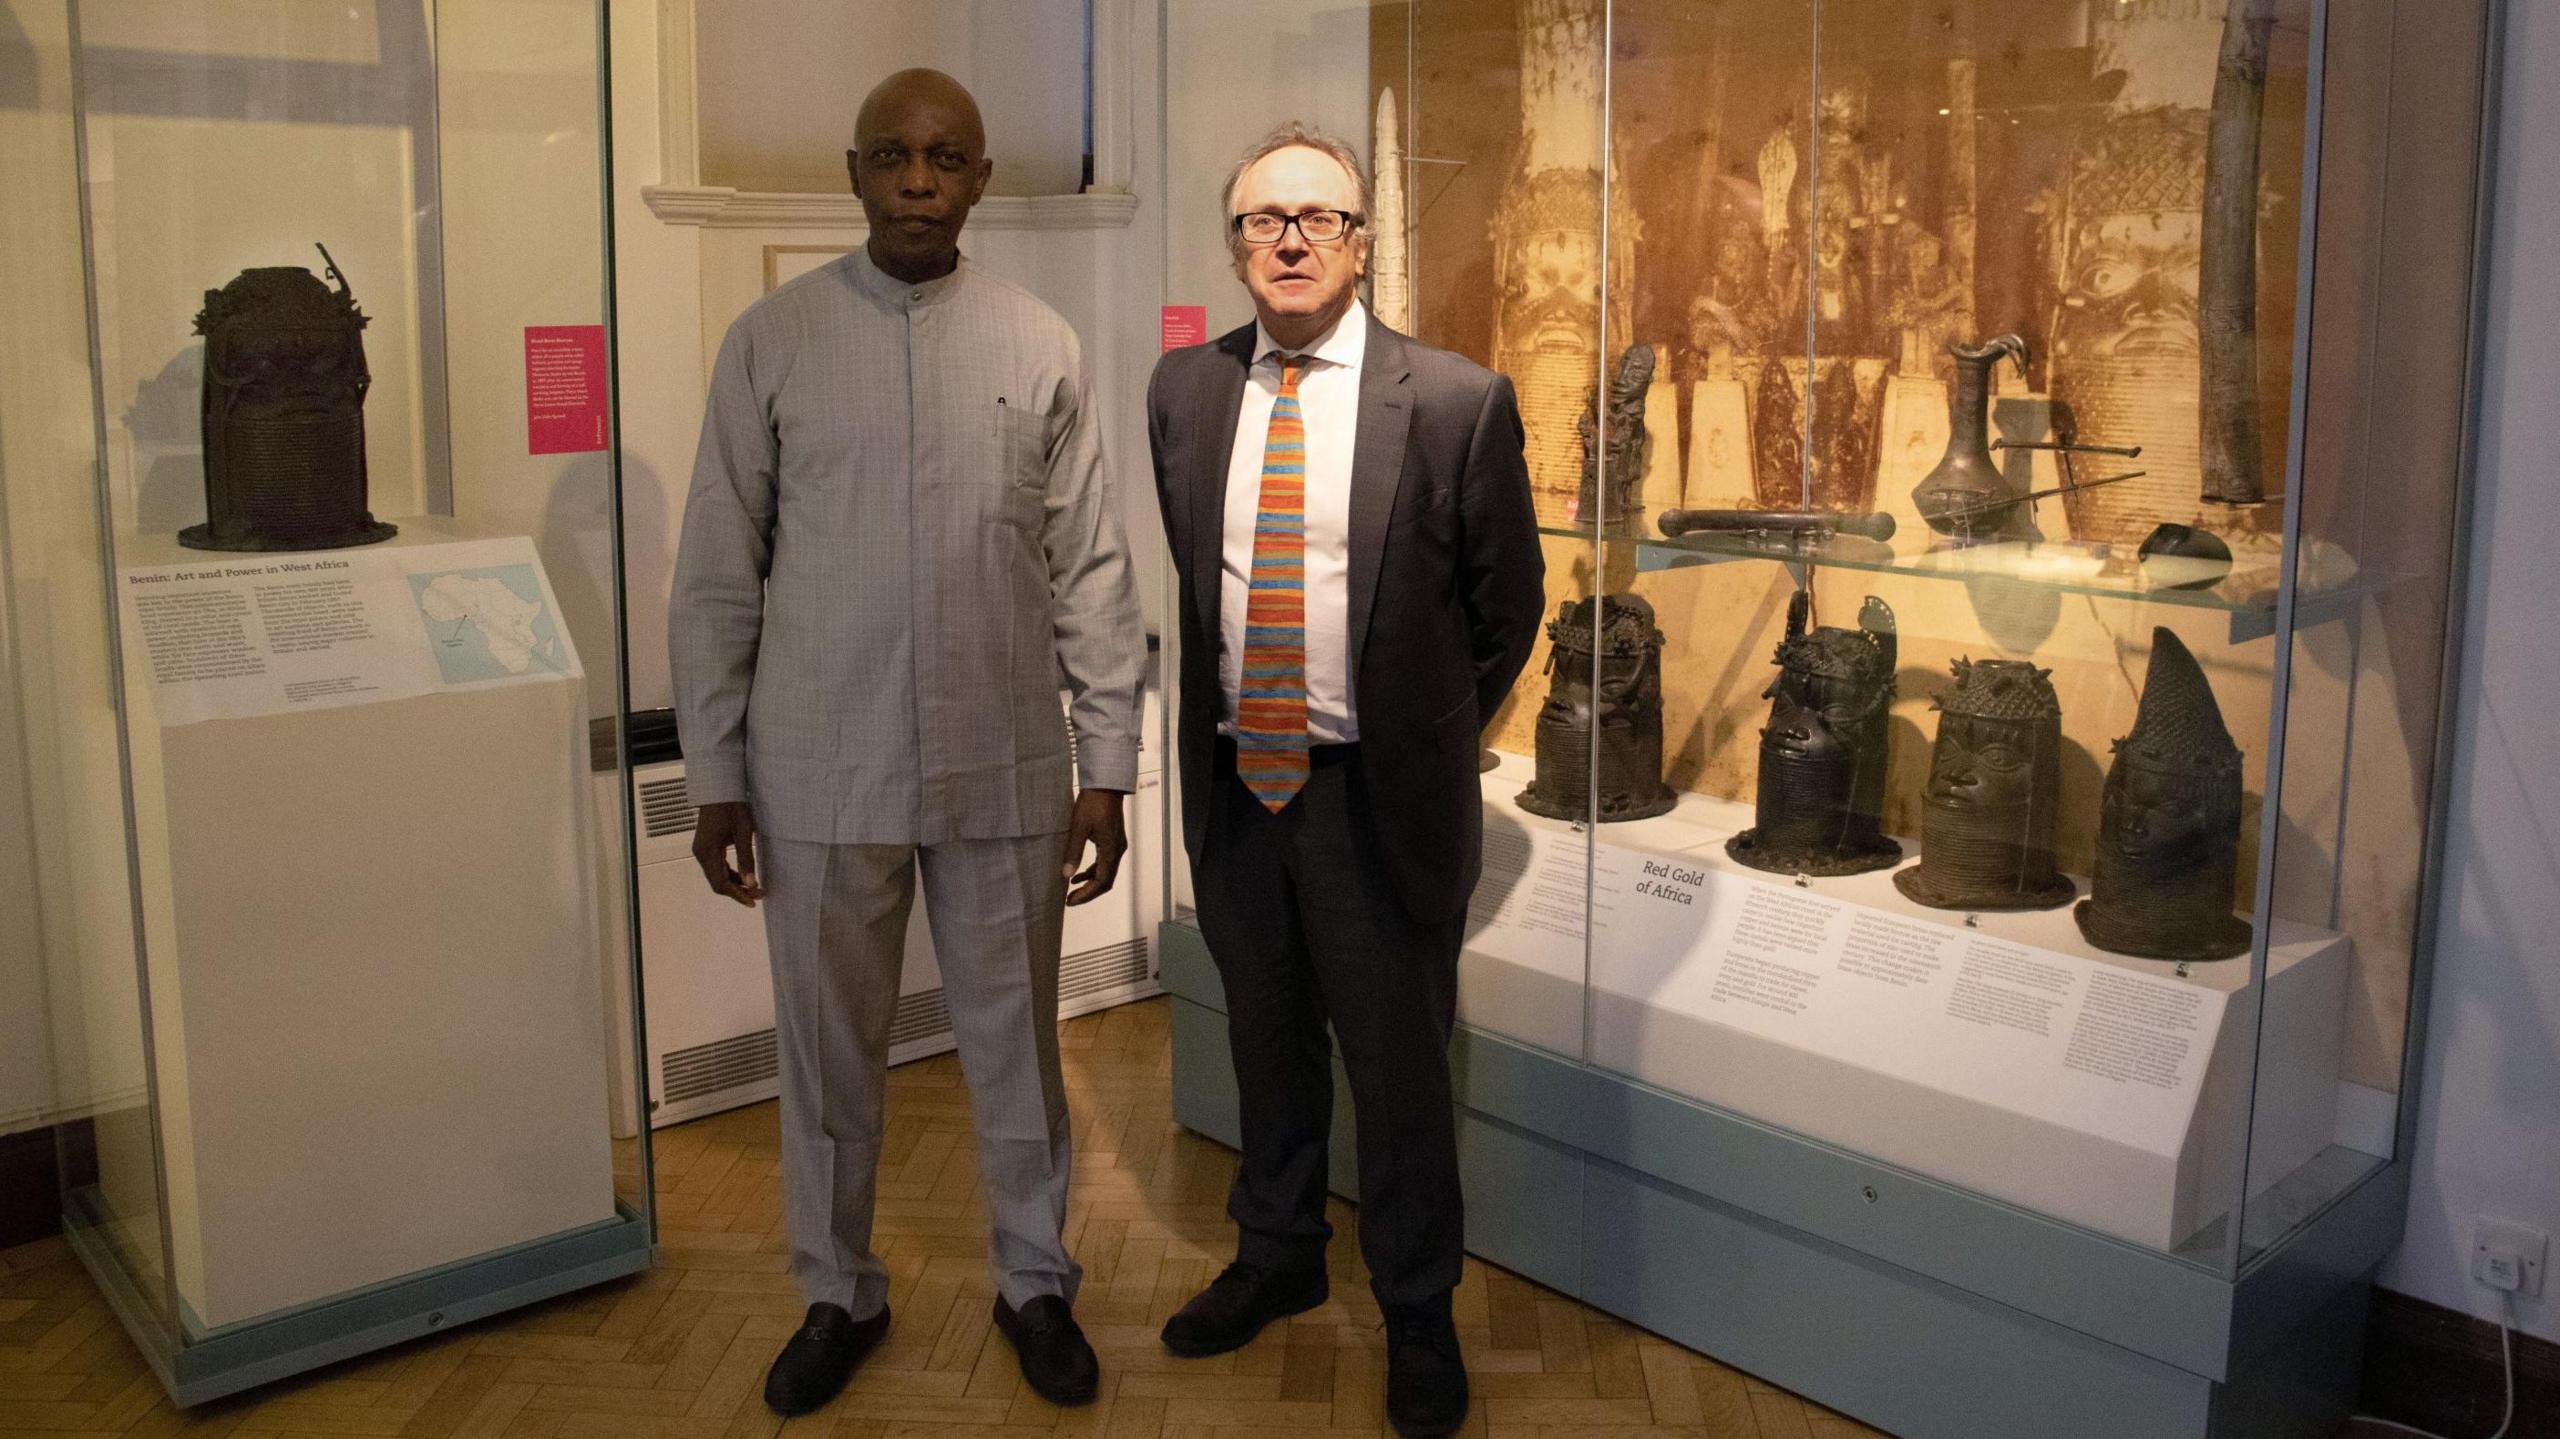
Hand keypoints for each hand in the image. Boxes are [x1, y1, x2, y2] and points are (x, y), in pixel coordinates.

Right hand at [692, 801, 763, 906]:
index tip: (753, 901)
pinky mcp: (706, 846)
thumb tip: (751, 883)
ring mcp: (702, 850)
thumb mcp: (744, 832)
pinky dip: (730, 874)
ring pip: (717, 875)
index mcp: (708, 852)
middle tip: (759, 894)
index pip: (721, 883)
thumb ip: (747, 858)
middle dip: (738, 891)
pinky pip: (717, 866)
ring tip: (755, 887)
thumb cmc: (733, 806)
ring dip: (735, 883)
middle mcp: (701, 854)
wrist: (720, 789)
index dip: (737, 895)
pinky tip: (745, 875)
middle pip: (718, 882)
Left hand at [1060, 789, 1127, 906]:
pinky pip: (1105, 862)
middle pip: (1106, 881)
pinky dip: (1092, 871)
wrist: (1106, 785)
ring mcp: (1117, 845)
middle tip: (1070, 900)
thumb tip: (1066, 875)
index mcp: (1111, 850)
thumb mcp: (1079, 828)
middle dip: (1088, 893)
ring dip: (1090, 883)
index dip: (1086, 895)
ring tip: (1071, 889)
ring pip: (1106, 873)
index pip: (1101, 882)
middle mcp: (1117, 851)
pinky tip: (1078, 873)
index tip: (1070, 900)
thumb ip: (1073, 852)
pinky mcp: (1113, 840)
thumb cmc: (1093, 803)